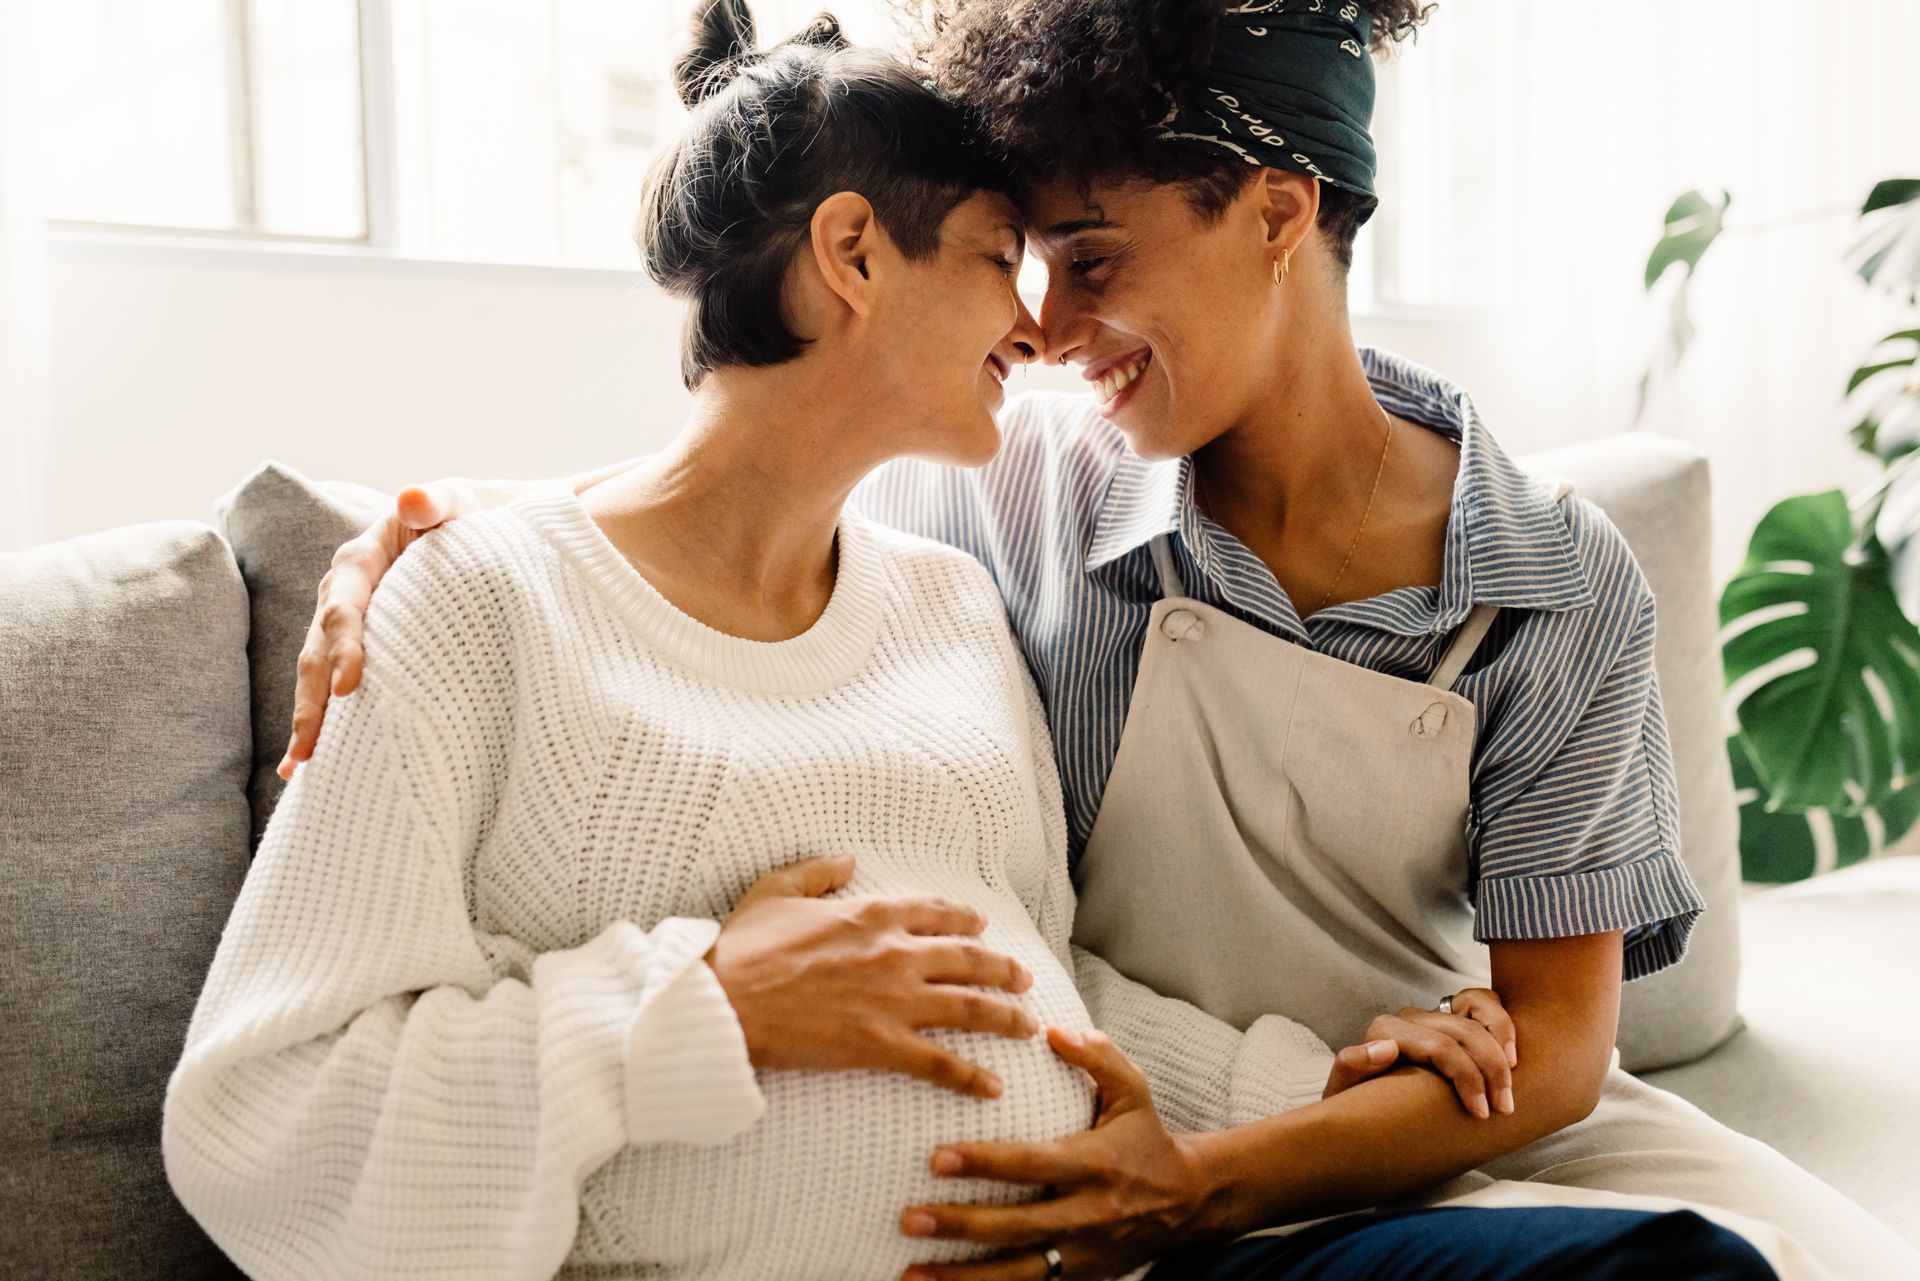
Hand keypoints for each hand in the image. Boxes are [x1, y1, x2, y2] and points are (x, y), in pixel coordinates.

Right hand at [280, 479, 496, 778]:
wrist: (466, 527)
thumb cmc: (463, 517)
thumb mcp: (453, 504)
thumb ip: (435, 502)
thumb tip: (414, 497)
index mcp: (360, 560)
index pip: (345, 606)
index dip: (344, 646)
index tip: (353, 687)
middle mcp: (342, 594)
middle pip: (317, 650)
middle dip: (312, 701)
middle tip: (310, 751)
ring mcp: (345, 625)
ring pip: (317, 675)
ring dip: (308, 721)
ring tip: (298, 769)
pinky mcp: (358, 648)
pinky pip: (333, 684)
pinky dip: (323, 720)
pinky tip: (312, 763)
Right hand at [709, 855, 1039, 1098]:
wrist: (725, 1002)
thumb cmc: (743, 950)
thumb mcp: (775, 891)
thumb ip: (816, 871)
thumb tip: (847, 858)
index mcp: (872, 914)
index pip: (936, 912)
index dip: (965, 920)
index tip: (982, 927)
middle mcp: (895, 953)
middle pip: (969, 959)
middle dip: (1004, 969)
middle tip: (1024, 978)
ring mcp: (893, 1000)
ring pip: (970, 1007)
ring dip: (1007, 1018)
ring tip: (1029, 1026)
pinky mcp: (882, 1045)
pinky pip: (940, 1063)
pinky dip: (972, 1076)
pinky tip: (995, 1086)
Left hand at [899, 1027, 1224, 1279]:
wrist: (1188, 1203)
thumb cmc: (1145, 1138)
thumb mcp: (1134, 1091)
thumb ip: (1098, 1057)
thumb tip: (1053, 1030)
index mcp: (1096, 1164)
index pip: (1034, 1164)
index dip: (985, 1163)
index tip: (937, 1158)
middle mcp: (1088, 1214)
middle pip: (1017, 1226)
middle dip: (961, 1225)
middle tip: (910, 1218)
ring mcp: (1082, 1254)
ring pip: (1019, 1273)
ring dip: (963, 1277)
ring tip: (912, 1273)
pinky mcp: (1078, 1278)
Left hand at [1322, 987, 1518, 1119]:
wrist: (1360, 1104)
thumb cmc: (1355, 1102)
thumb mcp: (1344, 1091)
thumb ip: (1354, 1065)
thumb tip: (1386, 1048)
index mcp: (1386, 1031)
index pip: (1441, 1047)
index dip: (1468, 1078)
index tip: (1482, 1113)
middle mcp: (1410, 1017)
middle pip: (1465, 1031)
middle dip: (1493, 1069)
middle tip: (1506, 1108)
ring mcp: (1431, 1013)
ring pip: (1477, 1006)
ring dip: (1503, 1040)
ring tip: (1515, 1075)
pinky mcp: (1449, 1016)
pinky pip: (1481, 1002)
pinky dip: (1500, 1020)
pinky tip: (1512, 1052)